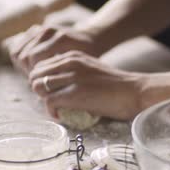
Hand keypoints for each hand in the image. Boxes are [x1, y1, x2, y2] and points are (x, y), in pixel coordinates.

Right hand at [7, 24, 101, 74]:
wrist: (89, 37)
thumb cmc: (87, 56)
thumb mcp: (80, 66)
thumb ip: (63, 76)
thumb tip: (44, 96)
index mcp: (60, 39)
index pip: (32, 58)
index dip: (33, 74)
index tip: (42, 83)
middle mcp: (48, 31)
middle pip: (23, 55)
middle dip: (27, 71)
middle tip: (37, 80)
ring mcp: (41, 28)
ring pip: (17, 50)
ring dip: (22, 65)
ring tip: (34, 73)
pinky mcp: (36, 29)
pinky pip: (18, 45)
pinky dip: (21, 56)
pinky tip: (32, 65)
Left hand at [29, 51, 143, 120]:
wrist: (134, 91)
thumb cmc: (115, 84)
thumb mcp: (90, 68)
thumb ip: (73, 71)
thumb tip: (54, 83)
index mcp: (73, 55)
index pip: (41, 64)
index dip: (41, 79)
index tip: (51, 91)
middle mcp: (70, 63)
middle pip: (36, 74)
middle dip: (39, 89)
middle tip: (52, 100)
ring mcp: (72, 77)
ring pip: (38, 86)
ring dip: (44, 99)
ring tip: (57, 107)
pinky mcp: (75, 94)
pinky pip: (49, 102)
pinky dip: (51, 111)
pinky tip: (62, 114)